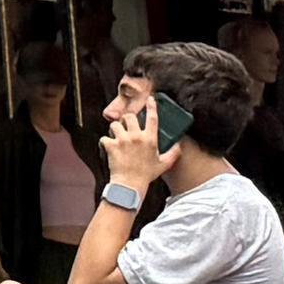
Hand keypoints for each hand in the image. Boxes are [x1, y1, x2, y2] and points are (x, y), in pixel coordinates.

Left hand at [99, 77, 169, 195]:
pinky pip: (104, 138)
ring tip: (117, 136)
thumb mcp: (163, 164)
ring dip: (115, 129)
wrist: (130, 184)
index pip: (152, 119)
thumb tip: (179, 146)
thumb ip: (173, 154)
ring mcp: (123, 140)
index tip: (150, 99)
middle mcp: (136, 137)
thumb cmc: (147, 174)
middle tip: (126, 126)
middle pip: (129, 116)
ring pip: (114, 124)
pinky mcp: (111, 145)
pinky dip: (105, 142)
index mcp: (150, 139)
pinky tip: (109, 148)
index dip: (152, 107)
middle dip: (126, 119)